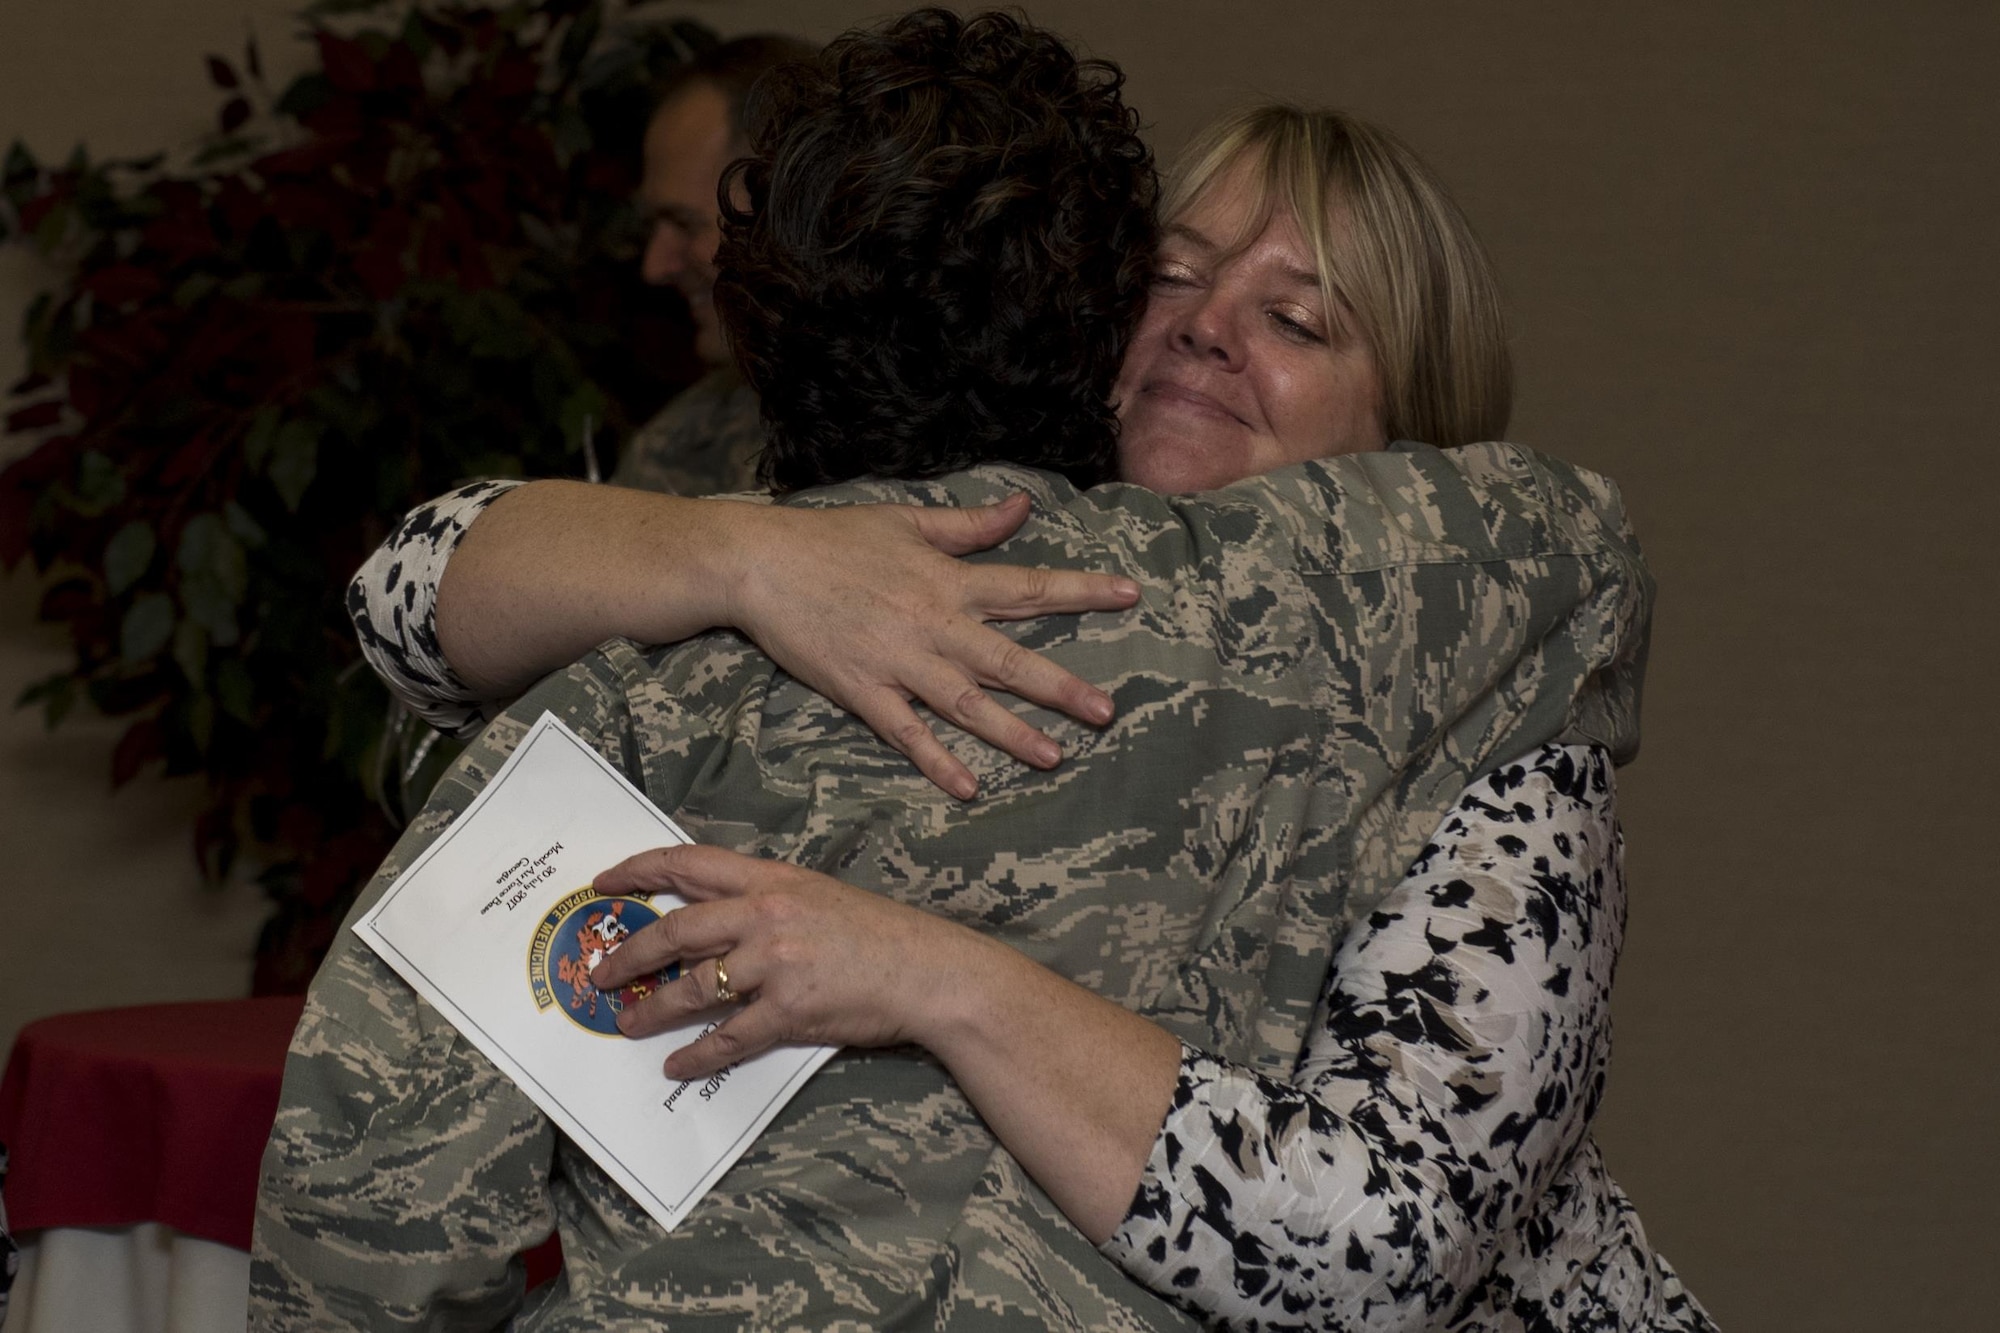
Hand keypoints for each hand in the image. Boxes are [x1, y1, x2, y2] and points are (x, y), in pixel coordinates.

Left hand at [588, 845, 973, 1079]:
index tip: (603, 882)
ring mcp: (776, 963)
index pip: (688, 864)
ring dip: (651, 1010)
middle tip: (599, 974)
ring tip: (626, 1023)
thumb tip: (708, 922)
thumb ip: (763, 901)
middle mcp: (766, 915)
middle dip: (628, 955)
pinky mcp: (790, 1010)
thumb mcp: (817, 896)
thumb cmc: (880, 935)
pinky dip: (696, 1055)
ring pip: (692, 989)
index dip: (638, 870)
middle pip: (675, 931)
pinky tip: (677, 1065)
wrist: (930, 971)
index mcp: (772, 879)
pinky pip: (728, 1037)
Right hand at [725, 494, 1138, 798]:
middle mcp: (933, 624)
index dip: (1082, 592)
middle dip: (1060, 687)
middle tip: (1106, 713)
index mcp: (948, 580)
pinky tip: (968, 786)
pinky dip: (937, 759)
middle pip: (1008, 660)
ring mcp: (898, 662)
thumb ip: (970, 524)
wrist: (759, 565)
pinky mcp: (862, 691)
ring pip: (966, 704)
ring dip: (1011, 733)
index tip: (1131, 596)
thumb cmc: (832, 539)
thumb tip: (1024, 506)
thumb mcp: (907, 520)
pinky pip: (906, 732)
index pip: (1028, 587)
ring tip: (1054, 758)